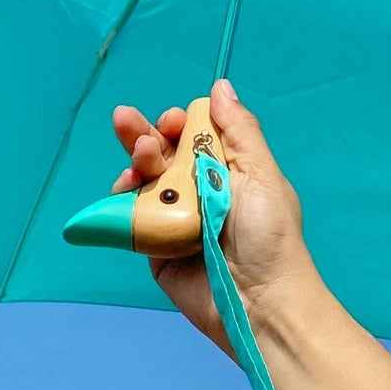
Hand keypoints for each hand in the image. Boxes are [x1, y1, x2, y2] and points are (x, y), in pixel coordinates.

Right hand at [110, 78, 314, 354]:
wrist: (260, 303)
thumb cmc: (269, 237)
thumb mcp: (262, 175)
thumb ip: (240, 131)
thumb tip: (220, 87)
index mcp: (227, 170)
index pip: (193, 134)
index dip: (177, 122)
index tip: (171, 120)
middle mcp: (198, 190)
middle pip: (161, 152)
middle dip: (142, 133)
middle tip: (124, 120)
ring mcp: (173, 217)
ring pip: (142, 180)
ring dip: (135, 162)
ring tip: (139, 160)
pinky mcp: (154, 246)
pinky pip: (130, 217)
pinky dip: (121, 200)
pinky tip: (122, 187)